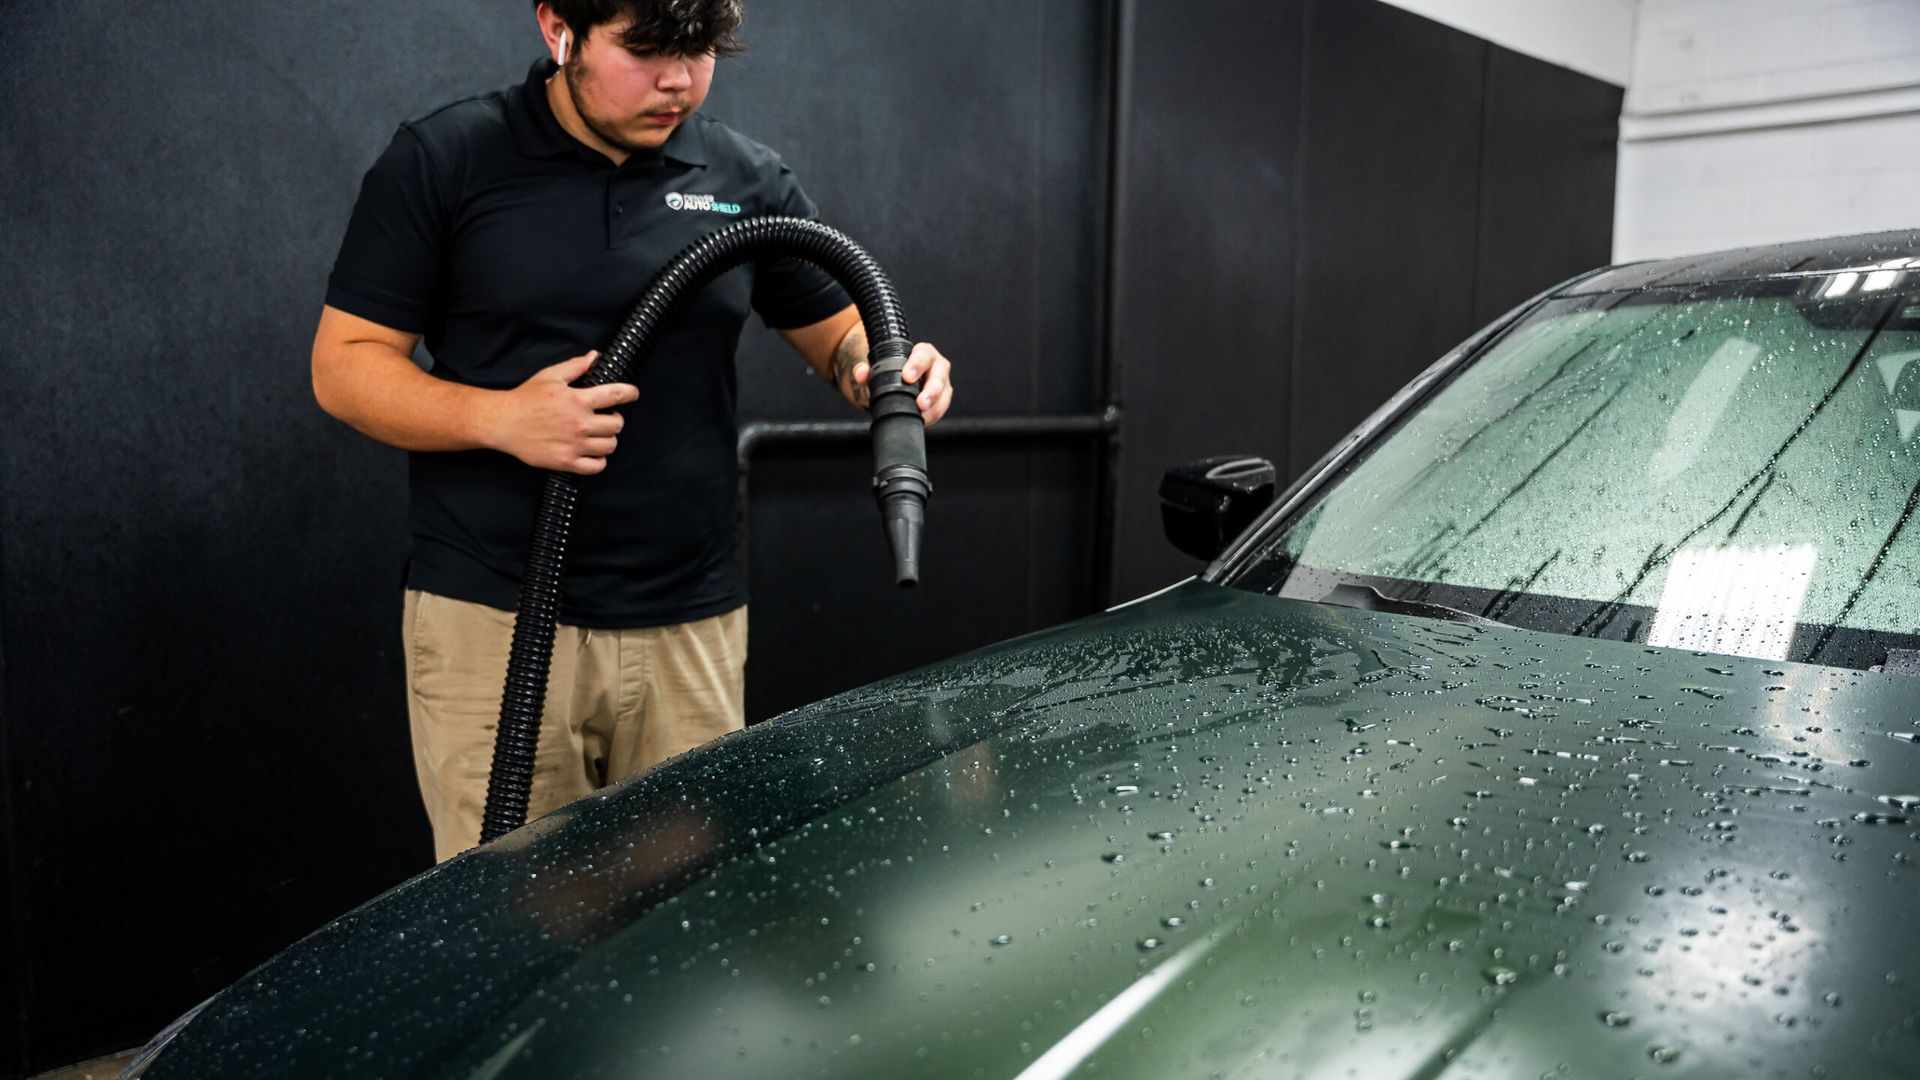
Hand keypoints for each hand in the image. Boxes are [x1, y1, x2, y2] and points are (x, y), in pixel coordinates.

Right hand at [483, 352, 638, 473]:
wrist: (503, 423)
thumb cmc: (526, 398)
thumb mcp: (550, 376)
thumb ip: (575, 366)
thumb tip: (594, 356)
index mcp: (577, 399)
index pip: (616, 395)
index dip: (630, 393)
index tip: (632, 394)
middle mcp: (579, 423)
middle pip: (617, 424)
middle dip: (615, 419)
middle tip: (605, 417)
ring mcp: (574, 444)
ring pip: (610, 445)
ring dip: (607, 439)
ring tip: (597, 434)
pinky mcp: (566, 461)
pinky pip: (597, 466)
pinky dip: (599, 460)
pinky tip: (591, 452)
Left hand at [853, 342, 953, 425]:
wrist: (901, 380)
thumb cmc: (894, 371)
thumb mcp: (879, 368)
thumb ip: (866, 370)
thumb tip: (860, 373)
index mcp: (923, 353)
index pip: (924, 355)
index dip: (917, 365)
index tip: (907, 377)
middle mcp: (937, 366)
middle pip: (939, 377)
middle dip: (932, 391)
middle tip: (920, 403)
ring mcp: (942, 384)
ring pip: (943, 395)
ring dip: (934, 408)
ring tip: (922, 416)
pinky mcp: (942, 399)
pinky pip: (940, 409)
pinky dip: (932, 416)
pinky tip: (923, 421)